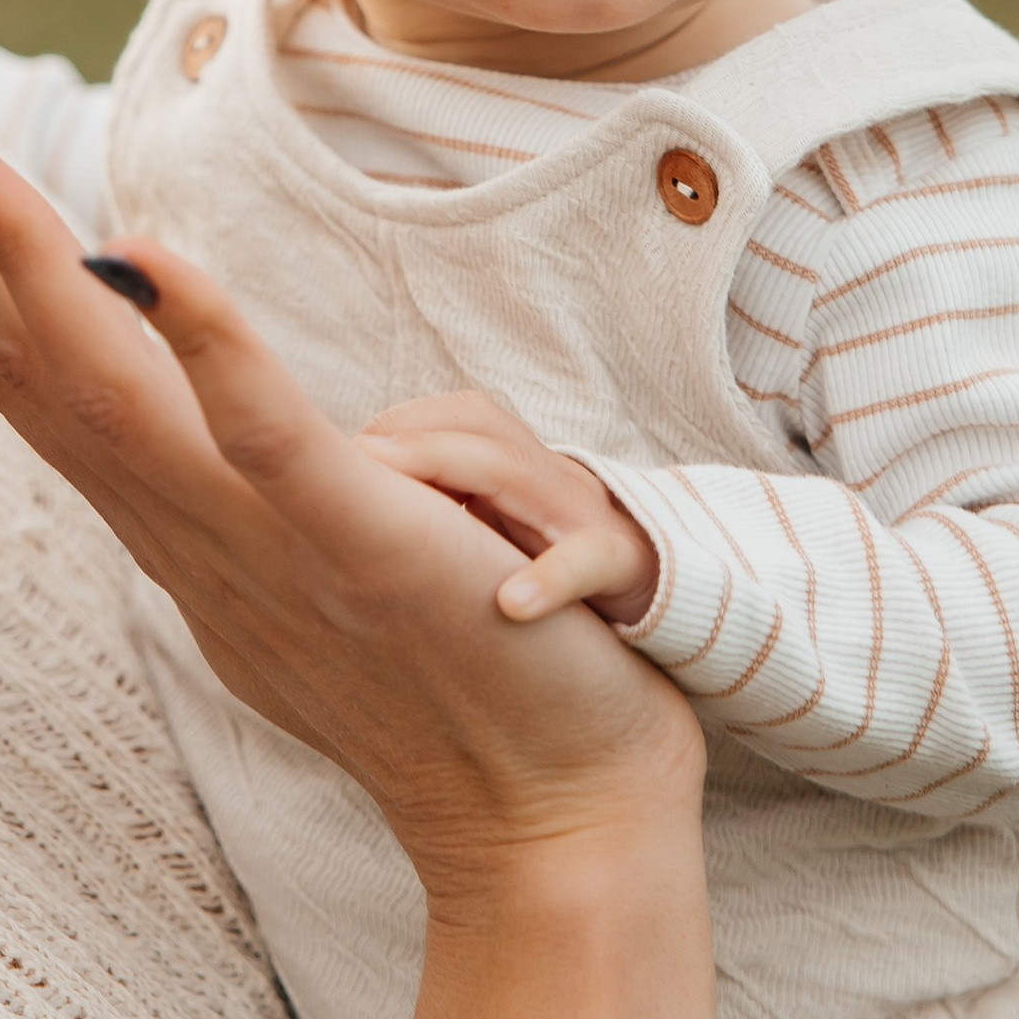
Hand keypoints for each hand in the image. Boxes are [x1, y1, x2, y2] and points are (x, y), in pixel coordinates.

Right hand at [0, 62, 700, 906]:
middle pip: (22, 355)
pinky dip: (203, 340)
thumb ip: (251, 449)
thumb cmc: (465, 659)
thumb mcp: (327, 527)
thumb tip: (212, 356)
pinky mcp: (362, 548)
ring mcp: (263, 544)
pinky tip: (144, 251)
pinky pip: (267, 439)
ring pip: (105, 389)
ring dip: (18, 257)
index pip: (23, 358)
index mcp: (172, 516)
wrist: (556, 823)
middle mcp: (185, 529)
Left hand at [357, 390, 660, 627]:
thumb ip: (450, 508)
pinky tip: (512, 603)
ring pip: (524, 474)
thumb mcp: (504, 530)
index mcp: (520, 469)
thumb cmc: (560, 567)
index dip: (406, 423)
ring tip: (399, 507)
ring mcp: (585, 519)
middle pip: (485, 431)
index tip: (350, 450)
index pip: (466, 416)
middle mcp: (552, 481)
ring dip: (458, 474)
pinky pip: (588, 561)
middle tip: (356, 462)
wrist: (668, 603)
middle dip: (416, 441)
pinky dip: (550, 579)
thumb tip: (359, 502)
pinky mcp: (622, 570)